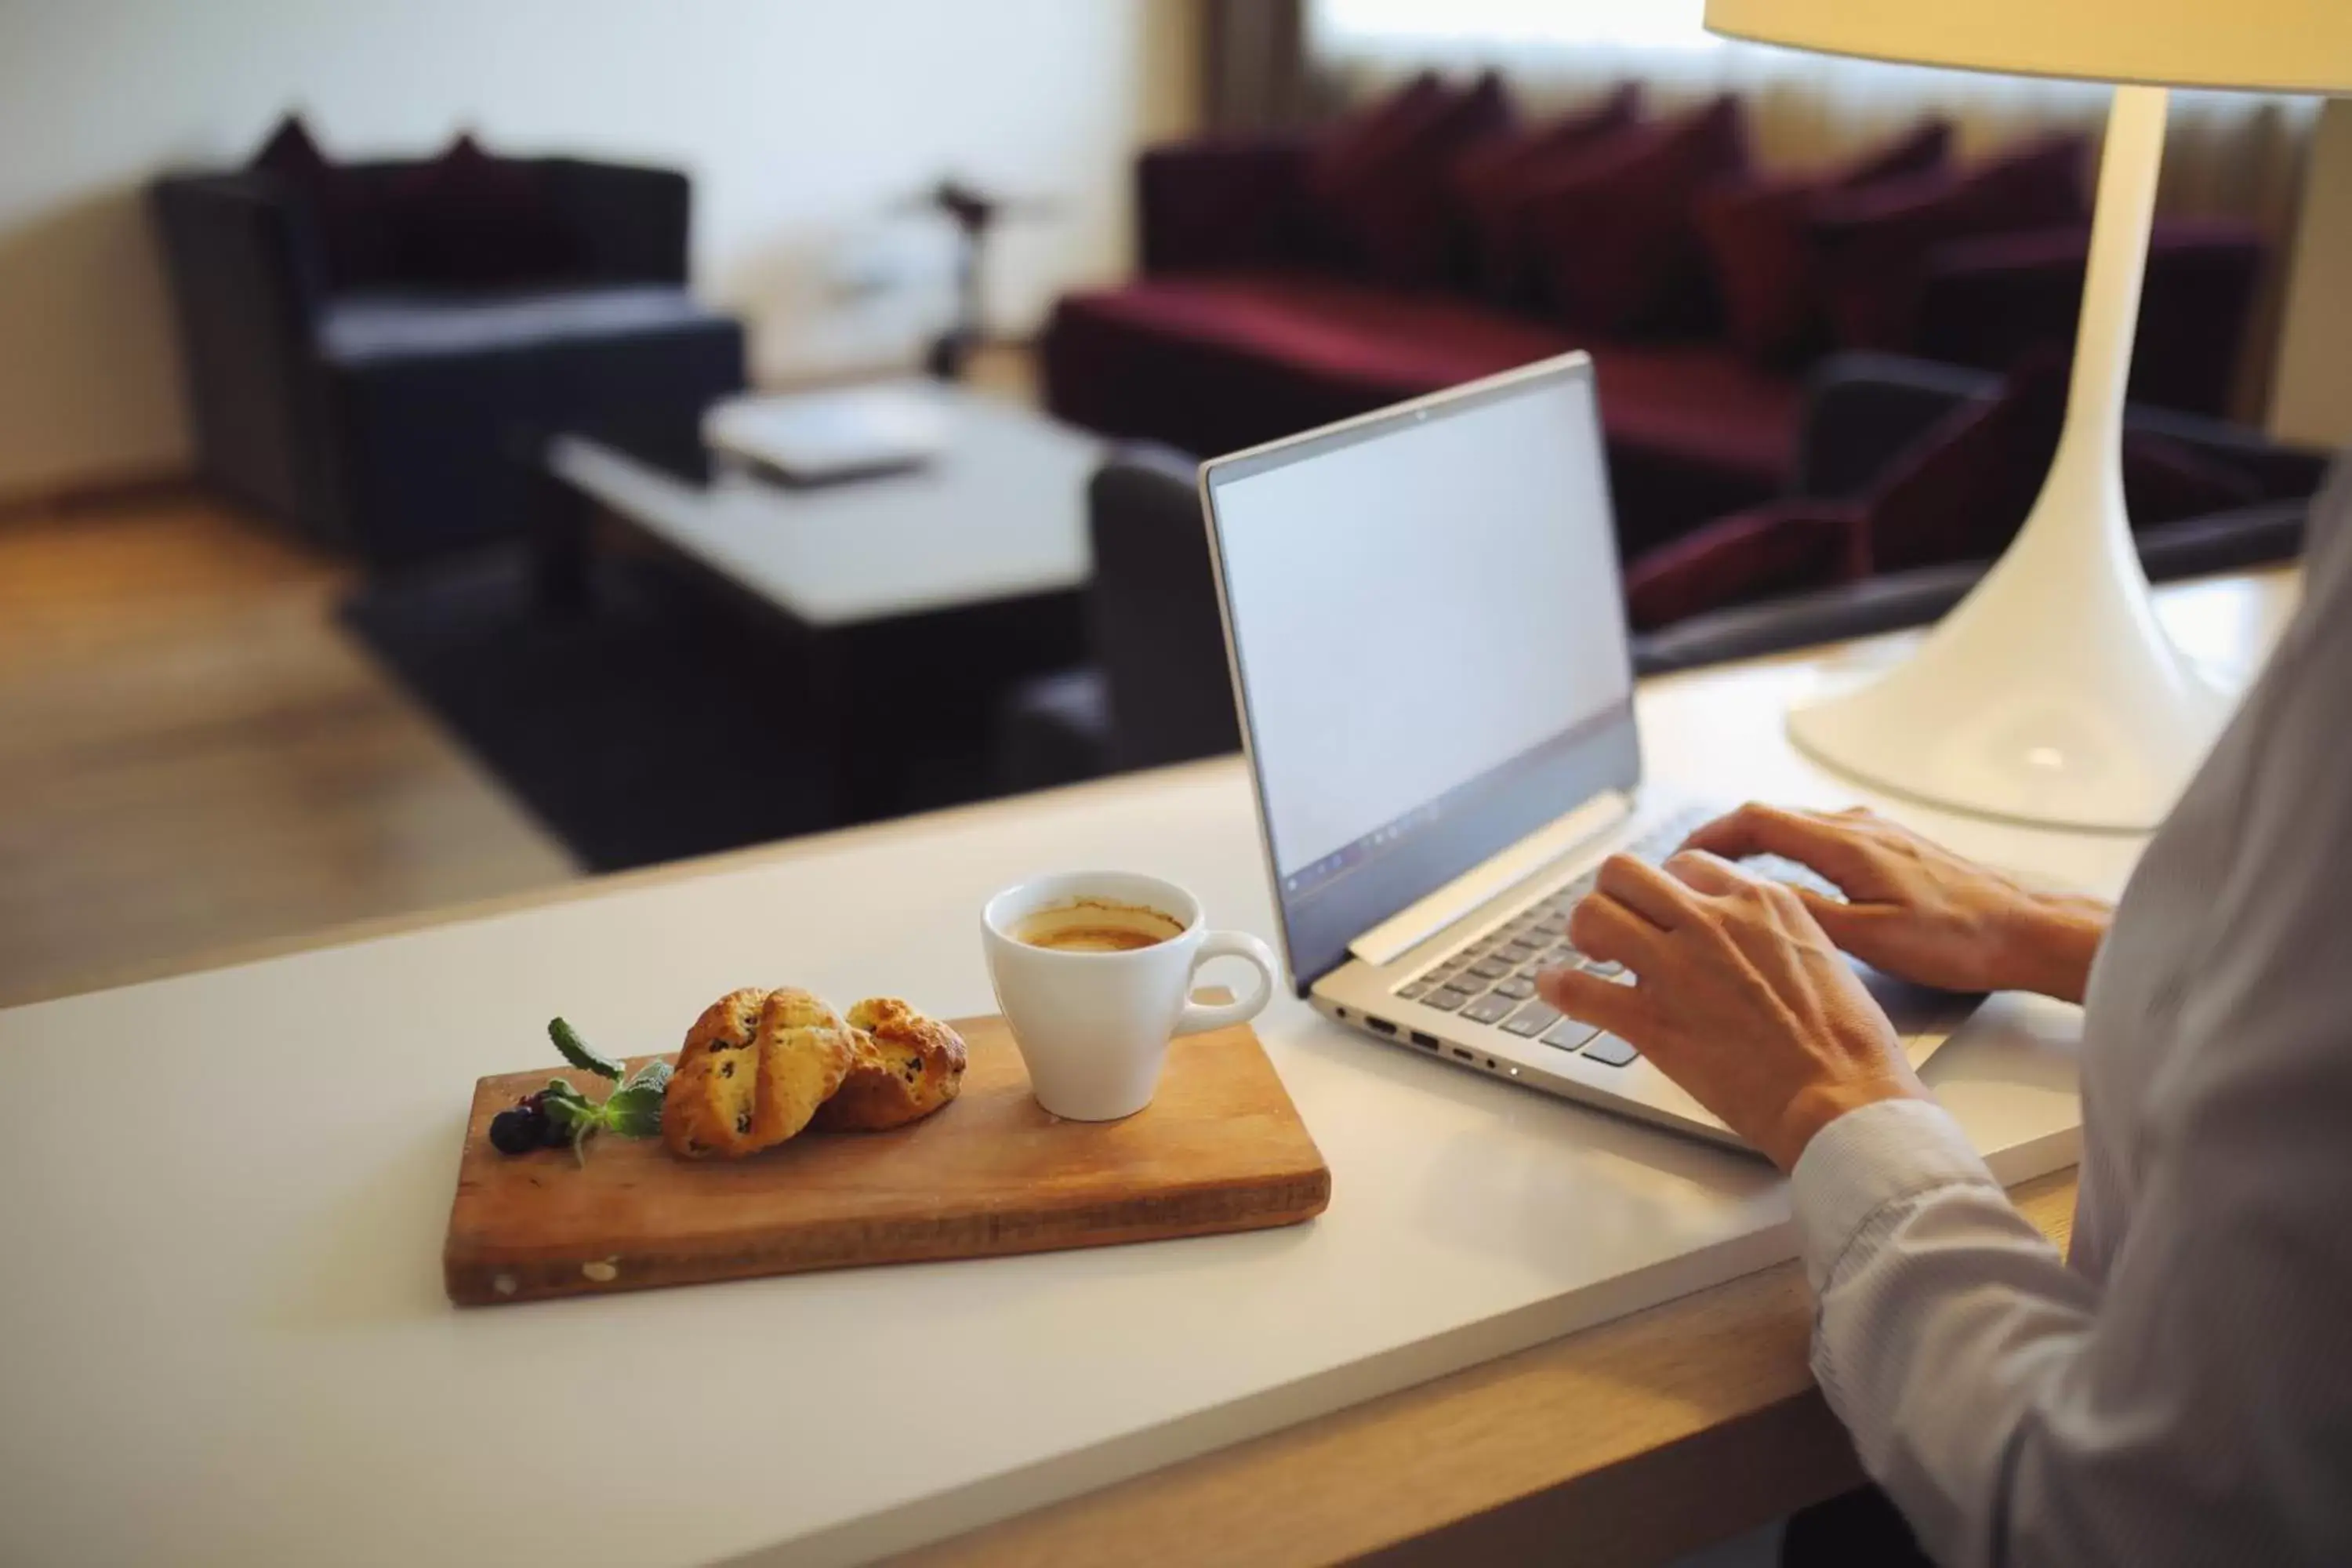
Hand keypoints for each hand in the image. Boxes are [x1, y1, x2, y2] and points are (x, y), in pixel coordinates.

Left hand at [1537, 851, 1925, 1170]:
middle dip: (1612, 894)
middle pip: (1626, 872)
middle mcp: (1712, 921)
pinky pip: (1578, 989)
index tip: (1659, 909)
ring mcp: (1677, 968)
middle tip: (1613, 924)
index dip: (1664, 887)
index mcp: (1759, 902)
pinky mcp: (1652, 1020)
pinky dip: (1557, 987)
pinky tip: (1554, 989)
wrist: (1841, 1097)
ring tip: (1588, 953)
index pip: (1686, 863)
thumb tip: (1745, 937)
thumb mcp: (1821, 953)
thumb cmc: (1845, 1042)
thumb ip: (1772, 933)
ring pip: (1594, 915)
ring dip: (1583, 931)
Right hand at [1680, 803, 2110, 1003]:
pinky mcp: (1896, 850)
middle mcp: (1861, 828)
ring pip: (1801, 827)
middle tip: (1690, 868)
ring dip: (1758, 845)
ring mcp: (1880, 835)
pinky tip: (1794, 881)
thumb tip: (1752, 900)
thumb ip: (1807, 914)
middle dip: (1724, 840)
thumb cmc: (1962, 938)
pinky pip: (1827, 839)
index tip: (1677, 855)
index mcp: (1847, 844)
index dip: (1709, 835)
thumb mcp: (1872, 938)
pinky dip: (1792, 853)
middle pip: (1773, 818)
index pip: (1757, 820)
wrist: (2028, 930)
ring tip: (1730, 876)